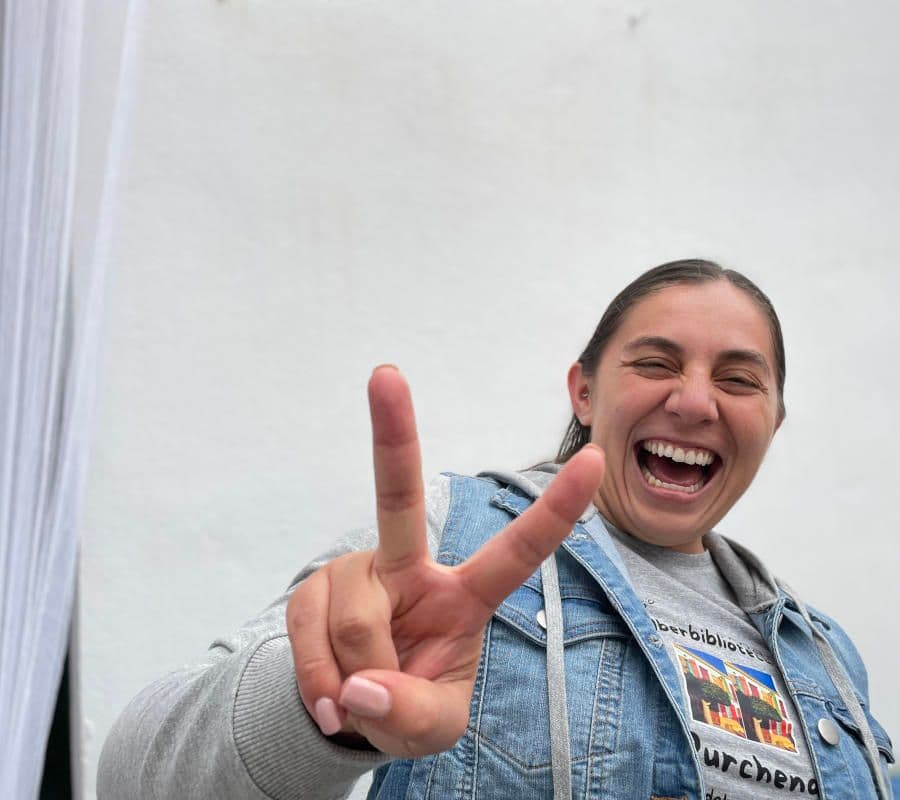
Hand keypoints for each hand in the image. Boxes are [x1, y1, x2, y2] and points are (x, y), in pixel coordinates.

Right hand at [287, 365, 605, 756]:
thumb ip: (413, 713)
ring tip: (361, 698)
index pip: (517, 549)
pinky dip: (319, 686)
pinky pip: (311, 643)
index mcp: (464, 595)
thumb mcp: (433, 728)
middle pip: (398, 496)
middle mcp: (409, 567)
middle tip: (385, 373)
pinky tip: (332, 696)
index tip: (593, 459)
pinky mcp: (312, 592)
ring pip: (356, 622)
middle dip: (393, 433)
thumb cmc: (412, 703)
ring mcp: (357, 574)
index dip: (556, 509)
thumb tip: (362, 687)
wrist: (351, 711)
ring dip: (354, 679)